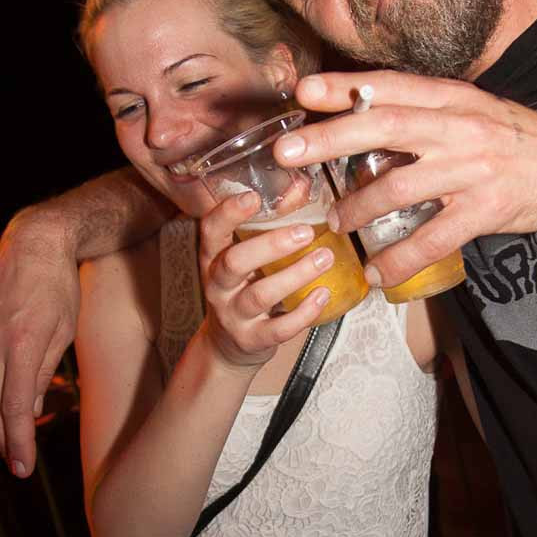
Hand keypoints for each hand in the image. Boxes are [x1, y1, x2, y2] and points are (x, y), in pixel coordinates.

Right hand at [0, 209, 80, 476]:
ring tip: (9, 437)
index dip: (16, 442)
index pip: (13, 407)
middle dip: (3, 438)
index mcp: (23, 344)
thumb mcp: (62, 331)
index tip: (21, 469)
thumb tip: (28, 413)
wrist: (34, 242)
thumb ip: (42, 373)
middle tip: (17, 461)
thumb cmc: (57, 286)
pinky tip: (3, 404)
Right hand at [198, 192, 333, 368]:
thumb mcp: (247, 260)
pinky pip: (278, 328)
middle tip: (306, 232)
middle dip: (271, 245)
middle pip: (235, 262)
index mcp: (214, 258)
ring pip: (260, 295)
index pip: (211, 231)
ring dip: (296, 275)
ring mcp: (233, 315)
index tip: (254, 197)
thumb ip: (268, 229)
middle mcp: (219, 285)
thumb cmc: (243, 290)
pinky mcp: (252, 339)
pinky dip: (304, 312)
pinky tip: (323, 294)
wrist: (228, 347)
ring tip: (325, 258)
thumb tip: (300, 189)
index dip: (228, 212)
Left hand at [277, 70, 536, 286]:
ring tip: (337, 224)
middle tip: (288, 152)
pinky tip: (377, 272)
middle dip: (329, 139)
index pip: (390, 87)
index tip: (304, 93)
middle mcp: (459, 128)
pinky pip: (432, 239)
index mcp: (453, 99)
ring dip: (359, 209)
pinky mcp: (485, 210)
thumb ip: (426, 113)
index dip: (345, 88)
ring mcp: (472, 170)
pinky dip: (399, 259)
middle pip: (383, 127)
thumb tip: (364, 116)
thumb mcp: (474, 110)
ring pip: (399, 187)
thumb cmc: (517, 140)